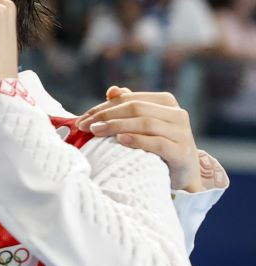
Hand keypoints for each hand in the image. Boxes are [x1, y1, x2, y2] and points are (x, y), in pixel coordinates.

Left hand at [77, 86, 202, 191]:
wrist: (183, 175)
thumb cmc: (158, 147)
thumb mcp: (142, 125)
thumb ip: (129, 107)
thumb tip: (112, 90)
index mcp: (165, 101)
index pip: (129, 99)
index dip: (103, 107)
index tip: (83, 118)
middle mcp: (177, 113)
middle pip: (135, 108)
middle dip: (106, 116)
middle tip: (84, 126)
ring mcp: (182, 133)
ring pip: (145, 123)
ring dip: (116, 126)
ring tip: (96, 131)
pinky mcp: (182, 152)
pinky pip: (158, 143)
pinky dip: (137, 140)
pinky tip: (120, 140)